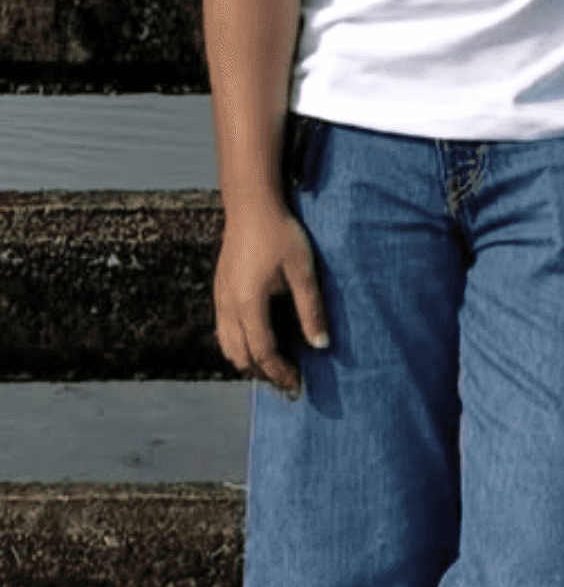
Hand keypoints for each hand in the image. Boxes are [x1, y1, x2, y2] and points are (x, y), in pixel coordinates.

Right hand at [213, 195, 329, 396]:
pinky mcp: (219, 290)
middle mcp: (228, 306)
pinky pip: (222, 329)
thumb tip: (321, 345)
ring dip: (248, 360)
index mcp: (249, 304)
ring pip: (227, 346)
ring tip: (272, 364)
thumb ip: (310, 309)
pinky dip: (238, 344)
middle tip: (286, 380)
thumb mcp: (302, 270)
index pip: (263, 352)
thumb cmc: (279, 232)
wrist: (251, 203)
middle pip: (240, 356)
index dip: (279, 372)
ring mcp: (220, 298)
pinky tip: (256, 339)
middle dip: (263, 372)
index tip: (296, 383)